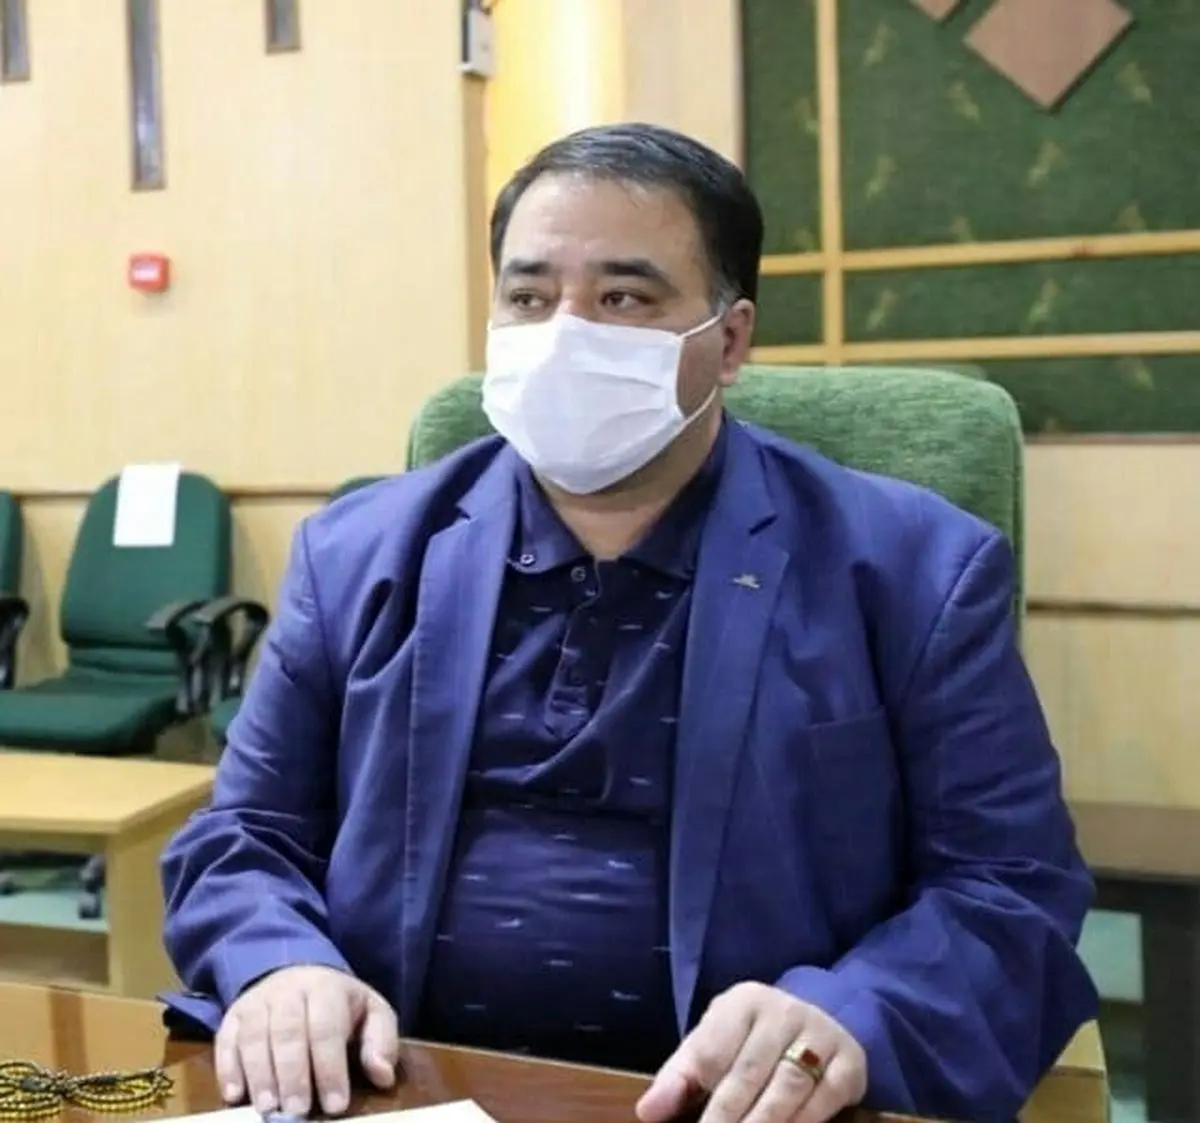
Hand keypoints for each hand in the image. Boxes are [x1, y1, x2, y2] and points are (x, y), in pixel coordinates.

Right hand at [215, 964, 399, 1116]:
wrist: (299, 974)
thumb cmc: (340, 1005)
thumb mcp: (372, 1013)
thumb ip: (381, 1041)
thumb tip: (383, 1075)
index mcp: (326, 988)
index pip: (326, 1028)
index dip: (330, 1068)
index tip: (335, 1106)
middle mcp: (288, 991)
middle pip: (287, 1031)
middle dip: (292, 1074)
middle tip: (297, 1112)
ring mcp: (257, 1002)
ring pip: (254, 1036)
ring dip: (260, 1075)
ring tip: (268, 1108)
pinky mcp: (233, 1017)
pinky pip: (225, 1040)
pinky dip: (228, 1068)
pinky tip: (235, 1095)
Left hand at [636, 981, 865, 1122]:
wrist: (817, 1024)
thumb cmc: (752, 1040)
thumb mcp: (715, 1043)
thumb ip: (681, 1076)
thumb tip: (647, 1111)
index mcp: (743, 1002)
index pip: (711, 1050)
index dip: (688, 1092)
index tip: (670, 1122)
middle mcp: (783, 1011)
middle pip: (748, 1073)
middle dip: (725, 1117)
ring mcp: (821, 1034)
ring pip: (787, 1088)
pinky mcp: (849, 1062)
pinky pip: (824, 1100)